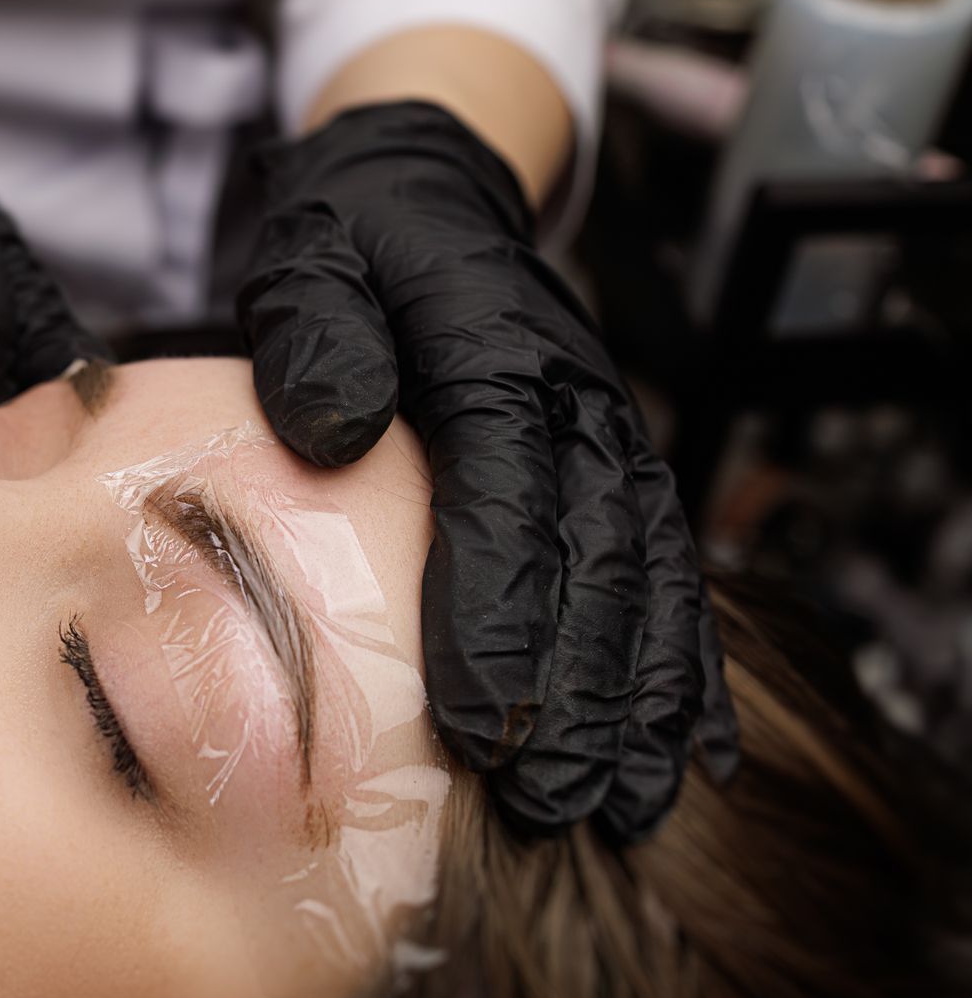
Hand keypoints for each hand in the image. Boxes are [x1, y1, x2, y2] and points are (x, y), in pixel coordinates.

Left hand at [238, 101, 737, 841]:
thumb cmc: (356, 242)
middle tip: (552, 802)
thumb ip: (317, 332)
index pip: (507, 498)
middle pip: (596, 560)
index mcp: (495, 353)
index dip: (502, 615)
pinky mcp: (615, 467)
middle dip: (579, 692)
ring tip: (622, 805)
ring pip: (648, 579)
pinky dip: (683, 665)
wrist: (426, 192)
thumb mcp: (313, 258)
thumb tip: (330, 428)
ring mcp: (608, 438)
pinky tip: (685, 752)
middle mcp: (574, 403)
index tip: (480, 721)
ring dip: (640, 699)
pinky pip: (669, 571)